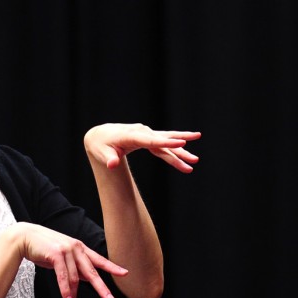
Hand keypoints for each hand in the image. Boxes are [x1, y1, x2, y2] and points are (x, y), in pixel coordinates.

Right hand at [15, 223, 128, 297]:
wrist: (25, 237)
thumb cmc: (44, 247)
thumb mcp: (63, 255)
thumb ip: (75, 265)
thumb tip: (85, 279)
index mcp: (80, 248)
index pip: (99, 259)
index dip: (112, 267)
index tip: (125, 273)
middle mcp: (76, 248)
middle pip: (92, 272)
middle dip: (101, 288)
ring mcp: (67, 251)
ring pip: (75, 278)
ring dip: (73, 296)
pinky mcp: (56, 255)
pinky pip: (63, 277)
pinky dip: (65, 290)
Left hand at [84, 123, 200, 172]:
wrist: (102, 135)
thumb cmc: (102, 145)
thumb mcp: (102, 153)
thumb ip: (109, 159)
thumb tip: (112, 165)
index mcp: (131, 135)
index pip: (151, 140)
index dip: (167, 143)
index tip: (182, 143)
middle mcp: (141, 132)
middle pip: (163, 142)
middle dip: (179, 152)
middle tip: (194, 160)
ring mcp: (146, 133)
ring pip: (167, 141)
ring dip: (181, 150)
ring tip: (195, 159)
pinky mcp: (149, 137)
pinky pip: (164, 140)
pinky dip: (176, 143)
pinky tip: (187, 146)